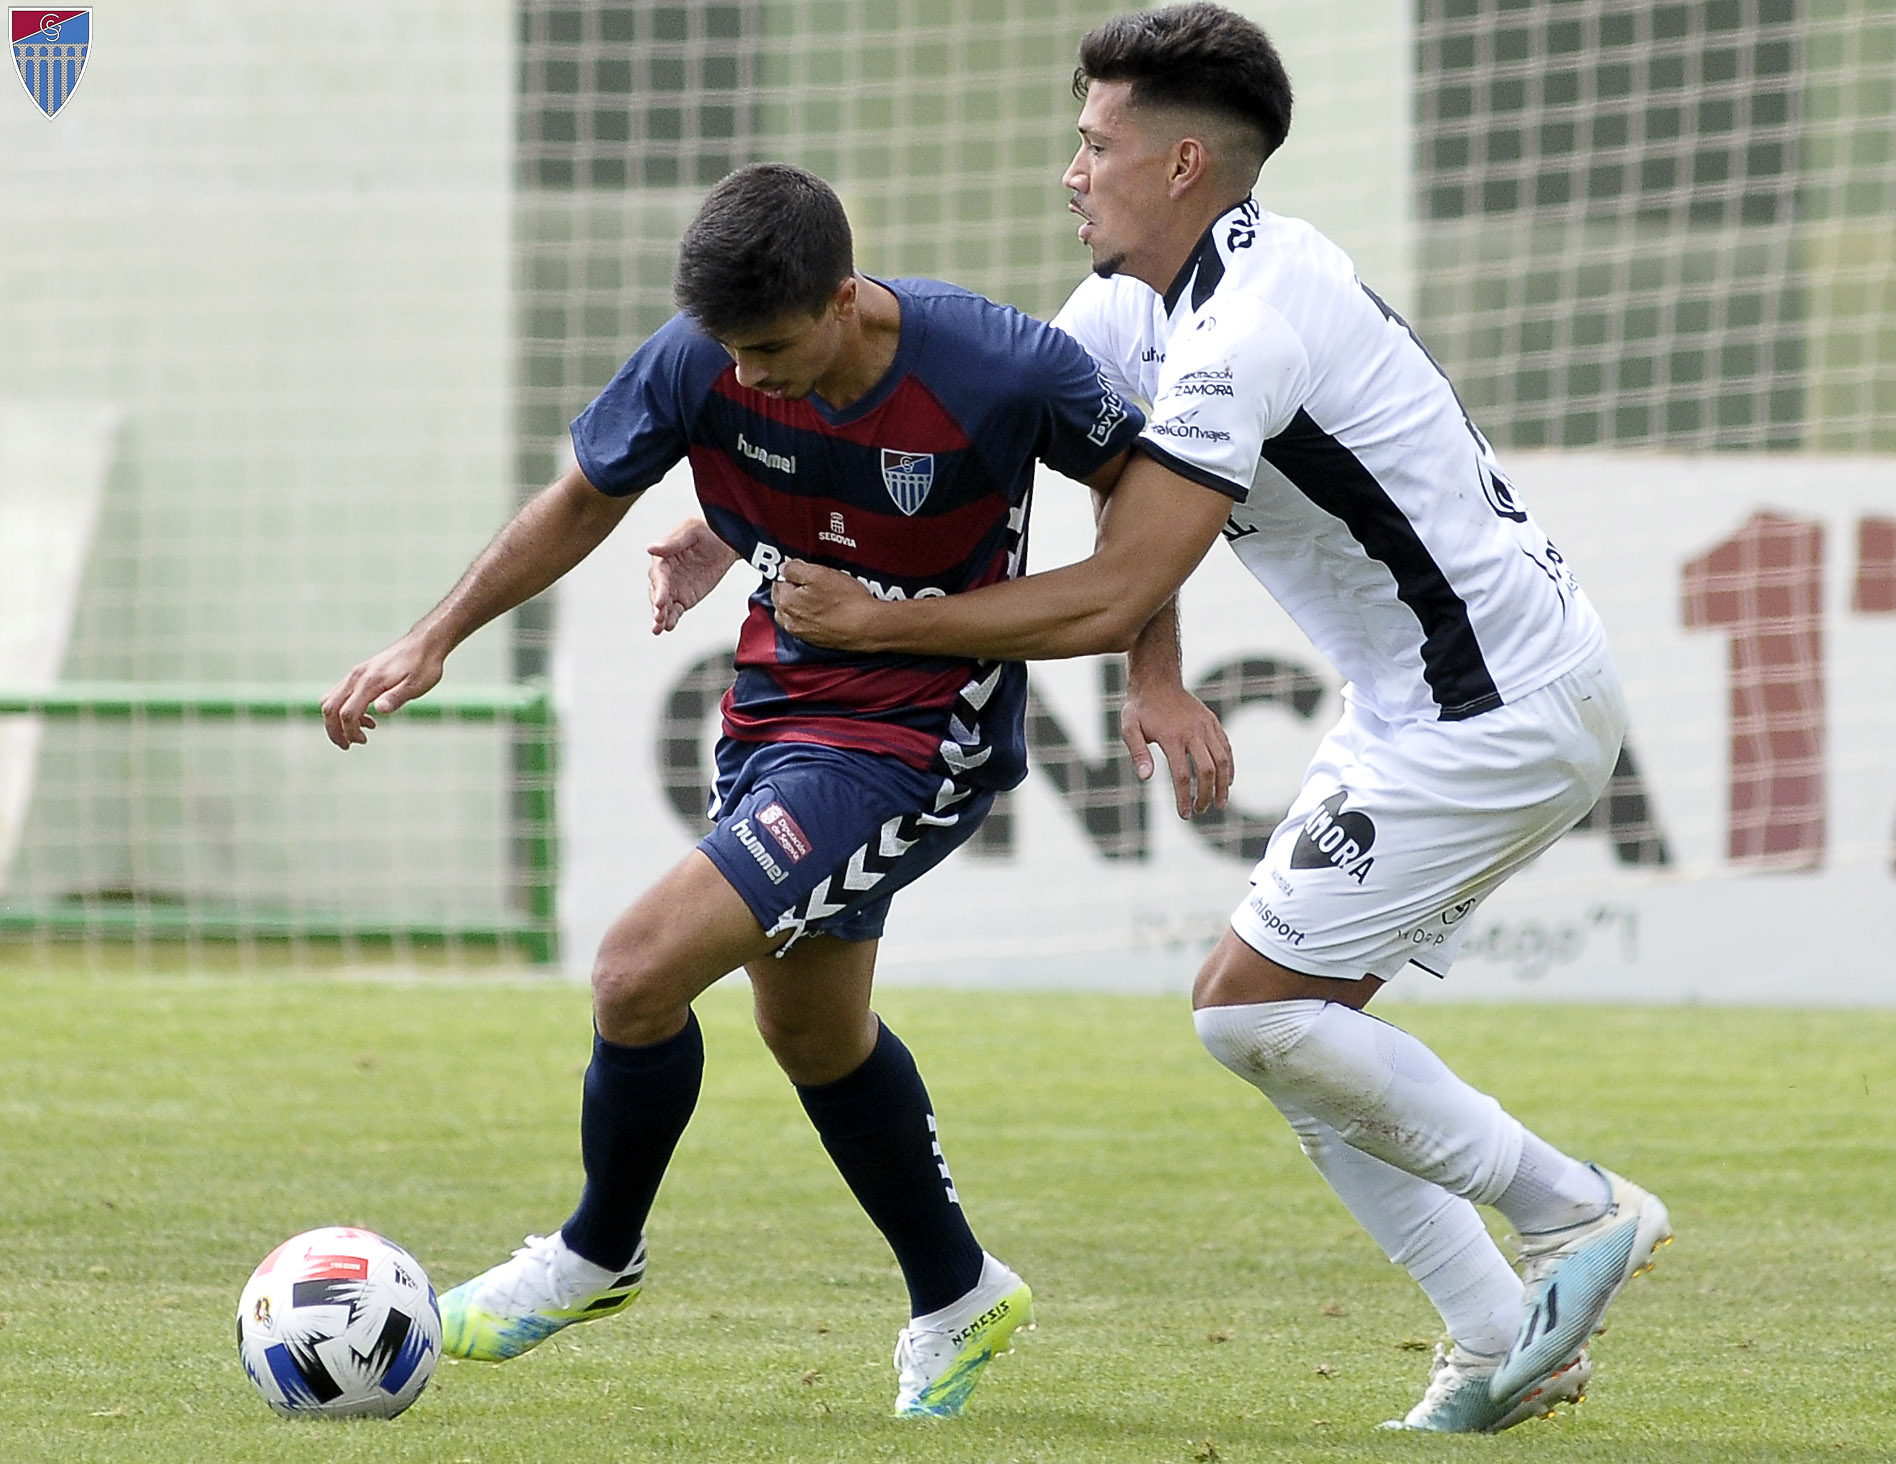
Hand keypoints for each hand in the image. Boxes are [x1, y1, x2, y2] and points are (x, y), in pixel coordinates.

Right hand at [320, 631, 445, 748]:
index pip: (347, 713)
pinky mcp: (359, 673)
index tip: (363, 741)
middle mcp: (357, 676)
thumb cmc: (424, 666)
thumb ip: (397, 697)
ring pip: (331, 699)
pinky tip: (367, 718)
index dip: (350, 732)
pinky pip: (340, 693)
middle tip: (348, 746)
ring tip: (359, 734)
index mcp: (370, 682)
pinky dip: (344, 709)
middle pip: (330, 707)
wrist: (424, 643)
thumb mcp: (417, 685)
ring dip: (337, 721)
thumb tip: (379, 710)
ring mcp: (356, 674)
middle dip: (334, 730)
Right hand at [647, 517, 740, 634]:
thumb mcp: (692, 531)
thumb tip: (650, 548)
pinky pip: (675, 611)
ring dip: (660, 617)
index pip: (659, 575)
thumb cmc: (707, 530)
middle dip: (657, 606)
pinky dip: (671, 620)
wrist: (726, 542)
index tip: (660, 601)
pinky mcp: (684, 598)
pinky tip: (668, 628)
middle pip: (657, 592)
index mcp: (664, 557)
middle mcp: (665, 574)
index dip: (659, 588)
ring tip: (658, 628)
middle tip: (658, 618)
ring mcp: (674, 588)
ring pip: (663, 605)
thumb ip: (673, 542)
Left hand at [771, 560, 876, 648]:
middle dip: (790, 589)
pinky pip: (806, 625)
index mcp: (787, 603)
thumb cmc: (847, 602)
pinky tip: (823, 610)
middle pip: (782, 600)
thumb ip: (795, 569)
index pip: (777, 582)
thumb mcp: (819, 573)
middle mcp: (791, 621)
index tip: (799, 569)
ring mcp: (803, 633)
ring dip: (798, 605)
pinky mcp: (816, 640)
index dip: (789, 573)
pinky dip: (809, 617)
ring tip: (814, 595)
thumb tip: (784, 568)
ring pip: (792, 614)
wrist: (867, 626)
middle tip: (807, 580)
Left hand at [1121, 680, 1232, 817]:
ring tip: (1220, 803)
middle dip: (1205, 794)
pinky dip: (1229, 766)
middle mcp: (1193, 732)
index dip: (1185, 798)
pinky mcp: (1212, 722)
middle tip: (1200, 810)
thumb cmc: (1140, 708)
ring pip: (1223, 760)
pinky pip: (1226, 747)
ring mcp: (1206, 726)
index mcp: (1172, 737)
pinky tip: (1227, 781)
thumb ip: (1137, 752)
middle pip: (1207, 770)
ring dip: (1223, 784)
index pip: (1182, 775)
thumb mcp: (1129, 728)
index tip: (1184, 814)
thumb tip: (1146, 778)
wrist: (1157, 680)